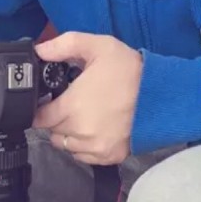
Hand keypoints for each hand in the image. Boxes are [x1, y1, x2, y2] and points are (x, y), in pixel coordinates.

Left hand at [33, 32, 142, 164]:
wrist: (161, 93)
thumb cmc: (129, 70)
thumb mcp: (97, 46)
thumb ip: (63, 45)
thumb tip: (39, 50)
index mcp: (72, 107)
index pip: (39, 117)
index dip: (42, 108)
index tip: (50, 100)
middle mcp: (80, 132)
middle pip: (52, 131)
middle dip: (57, 117)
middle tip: (72, 101)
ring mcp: (95, 147)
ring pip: (66, 145)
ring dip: (69, 133)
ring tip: (84, 115)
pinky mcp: (110, 156)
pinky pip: (84, 156)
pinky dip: (84, 145)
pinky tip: (95, 128)